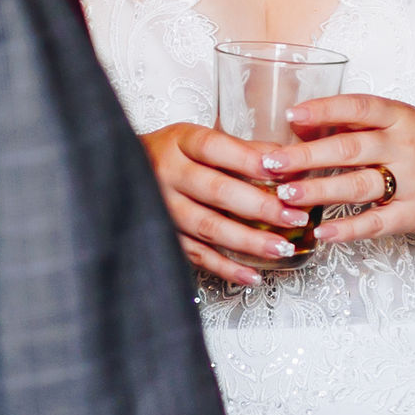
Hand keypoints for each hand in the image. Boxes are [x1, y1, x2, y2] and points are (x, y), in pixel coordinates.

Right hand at [143, 120, 307, 289]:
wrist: (120, 171)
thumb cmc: (172, 153)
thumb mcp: (199, 139)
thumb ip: (242, 149)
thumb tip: (289, 159)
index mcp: (179, 142)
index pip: (215, 148)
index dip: (249, 160)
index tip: (282, 170)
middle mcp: (168, 173)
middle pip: (216, 191)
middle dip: (260, 206)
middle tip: (294, 216)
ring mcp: (162, 207)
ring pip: (208, 227)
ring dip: (248, 241)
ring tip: (282, 248)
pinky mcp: (162, 236)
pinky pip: (196, 256)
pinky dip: (226, 268)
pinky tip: (253, 275)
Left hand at [264, 92, 414, 252]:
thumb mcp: (408, 125)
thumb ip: (363, 124)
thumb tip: (303, 126)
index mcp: (403, 117)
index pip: (359, 106)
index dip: (324, 109)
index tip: (291, 115)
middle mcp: (408, 145)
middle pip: (350, 148)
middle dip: (305, 156)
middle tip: (268, 162)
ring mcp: (414, 182)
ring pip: (358, 185)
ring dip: (317, 191)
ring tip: (283, 197)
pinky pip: (376, 223)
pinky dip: (347, 230)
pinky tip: (320, 234)